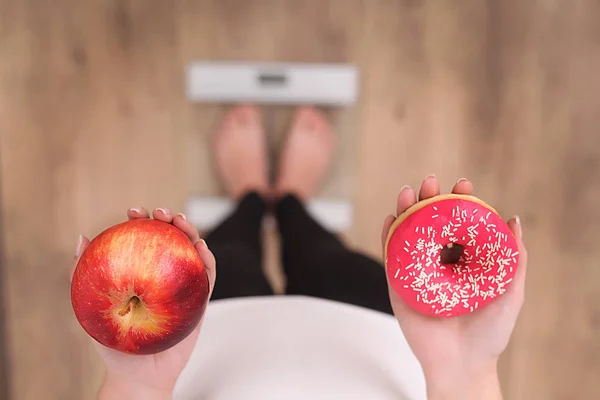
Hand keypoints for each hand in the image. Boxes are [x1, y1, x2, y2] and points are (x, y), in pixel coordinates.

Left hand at [71, 208, 216, 399]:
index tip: (133, 212)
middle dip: (169, 219)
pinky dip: (208, 258)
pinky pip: (209, 275)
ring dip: (191, 231)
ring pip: (193, 251)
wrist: (140, 378)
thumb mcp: (92, 310)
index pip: (143, 240)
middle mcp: (164, 275)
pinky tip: (201, 248)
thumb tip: (81, 238)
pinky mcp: (201, 299)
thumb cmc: (115, 347)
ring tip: (182, 222)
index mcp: (141, 273)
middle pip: (171, 239)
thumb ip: (82, 276)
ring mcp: (184, 285)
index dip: (141, 220)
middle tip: (161, 213)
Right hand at [381, 176, 526, 399]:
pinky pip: (390, 254)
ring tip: (409, 191)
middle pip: (430, 222)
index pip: (459, 223)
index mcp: (464, 261)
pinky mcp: (397, 283)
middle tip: (432, 182)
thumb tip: (513, 219)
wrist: (461, 364)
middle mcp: (439, 262)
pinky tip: (392, 216)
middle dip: (429, 198)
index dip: (460, 201)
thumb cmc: (489, 333)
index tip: (464, 184)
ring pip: (407, 232)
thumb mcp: (511, 292)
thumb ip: (515, 258)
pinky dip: (388, 233)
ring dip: (406, 209)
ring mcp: (417, 271)